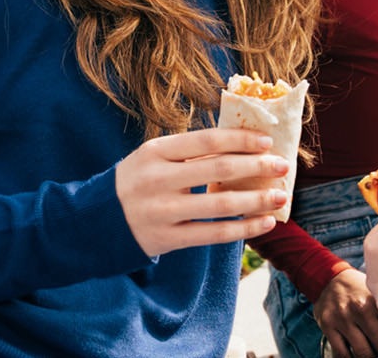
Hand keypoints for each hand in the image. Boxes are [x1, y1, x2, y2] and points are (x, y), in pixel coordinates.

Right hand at [116, 128, 290, 256]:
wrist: (94, 222)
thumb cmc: (133, 183)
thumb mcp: (150, 158)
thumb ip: (187, 153)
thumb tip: (240, 147)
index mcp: (155, 152)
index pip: (206, 140)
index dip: (241, 139)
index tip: (267, 142)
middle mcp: (158, 179)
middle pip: (218, 169)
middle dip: (257, 166)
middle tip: (284, 167)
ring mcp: (162, 211)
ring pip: (221, 204)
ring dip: (257, 200)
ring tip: (280, 197)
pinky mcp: (167, 239)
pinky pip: (214, 233)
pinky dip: (243, 228)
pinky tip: (264, 223)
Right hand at [315, 267, 377, 357]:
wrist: (330, 278)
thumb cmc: (360, 290)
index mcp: (377, 300)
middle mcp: (360, 308)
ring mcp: (343, 318)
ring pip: (363, 353)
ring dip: (370, 357)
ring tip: (372, 353)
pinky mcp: (328, 326)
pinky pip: (342, 354)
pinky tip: (356, 355)